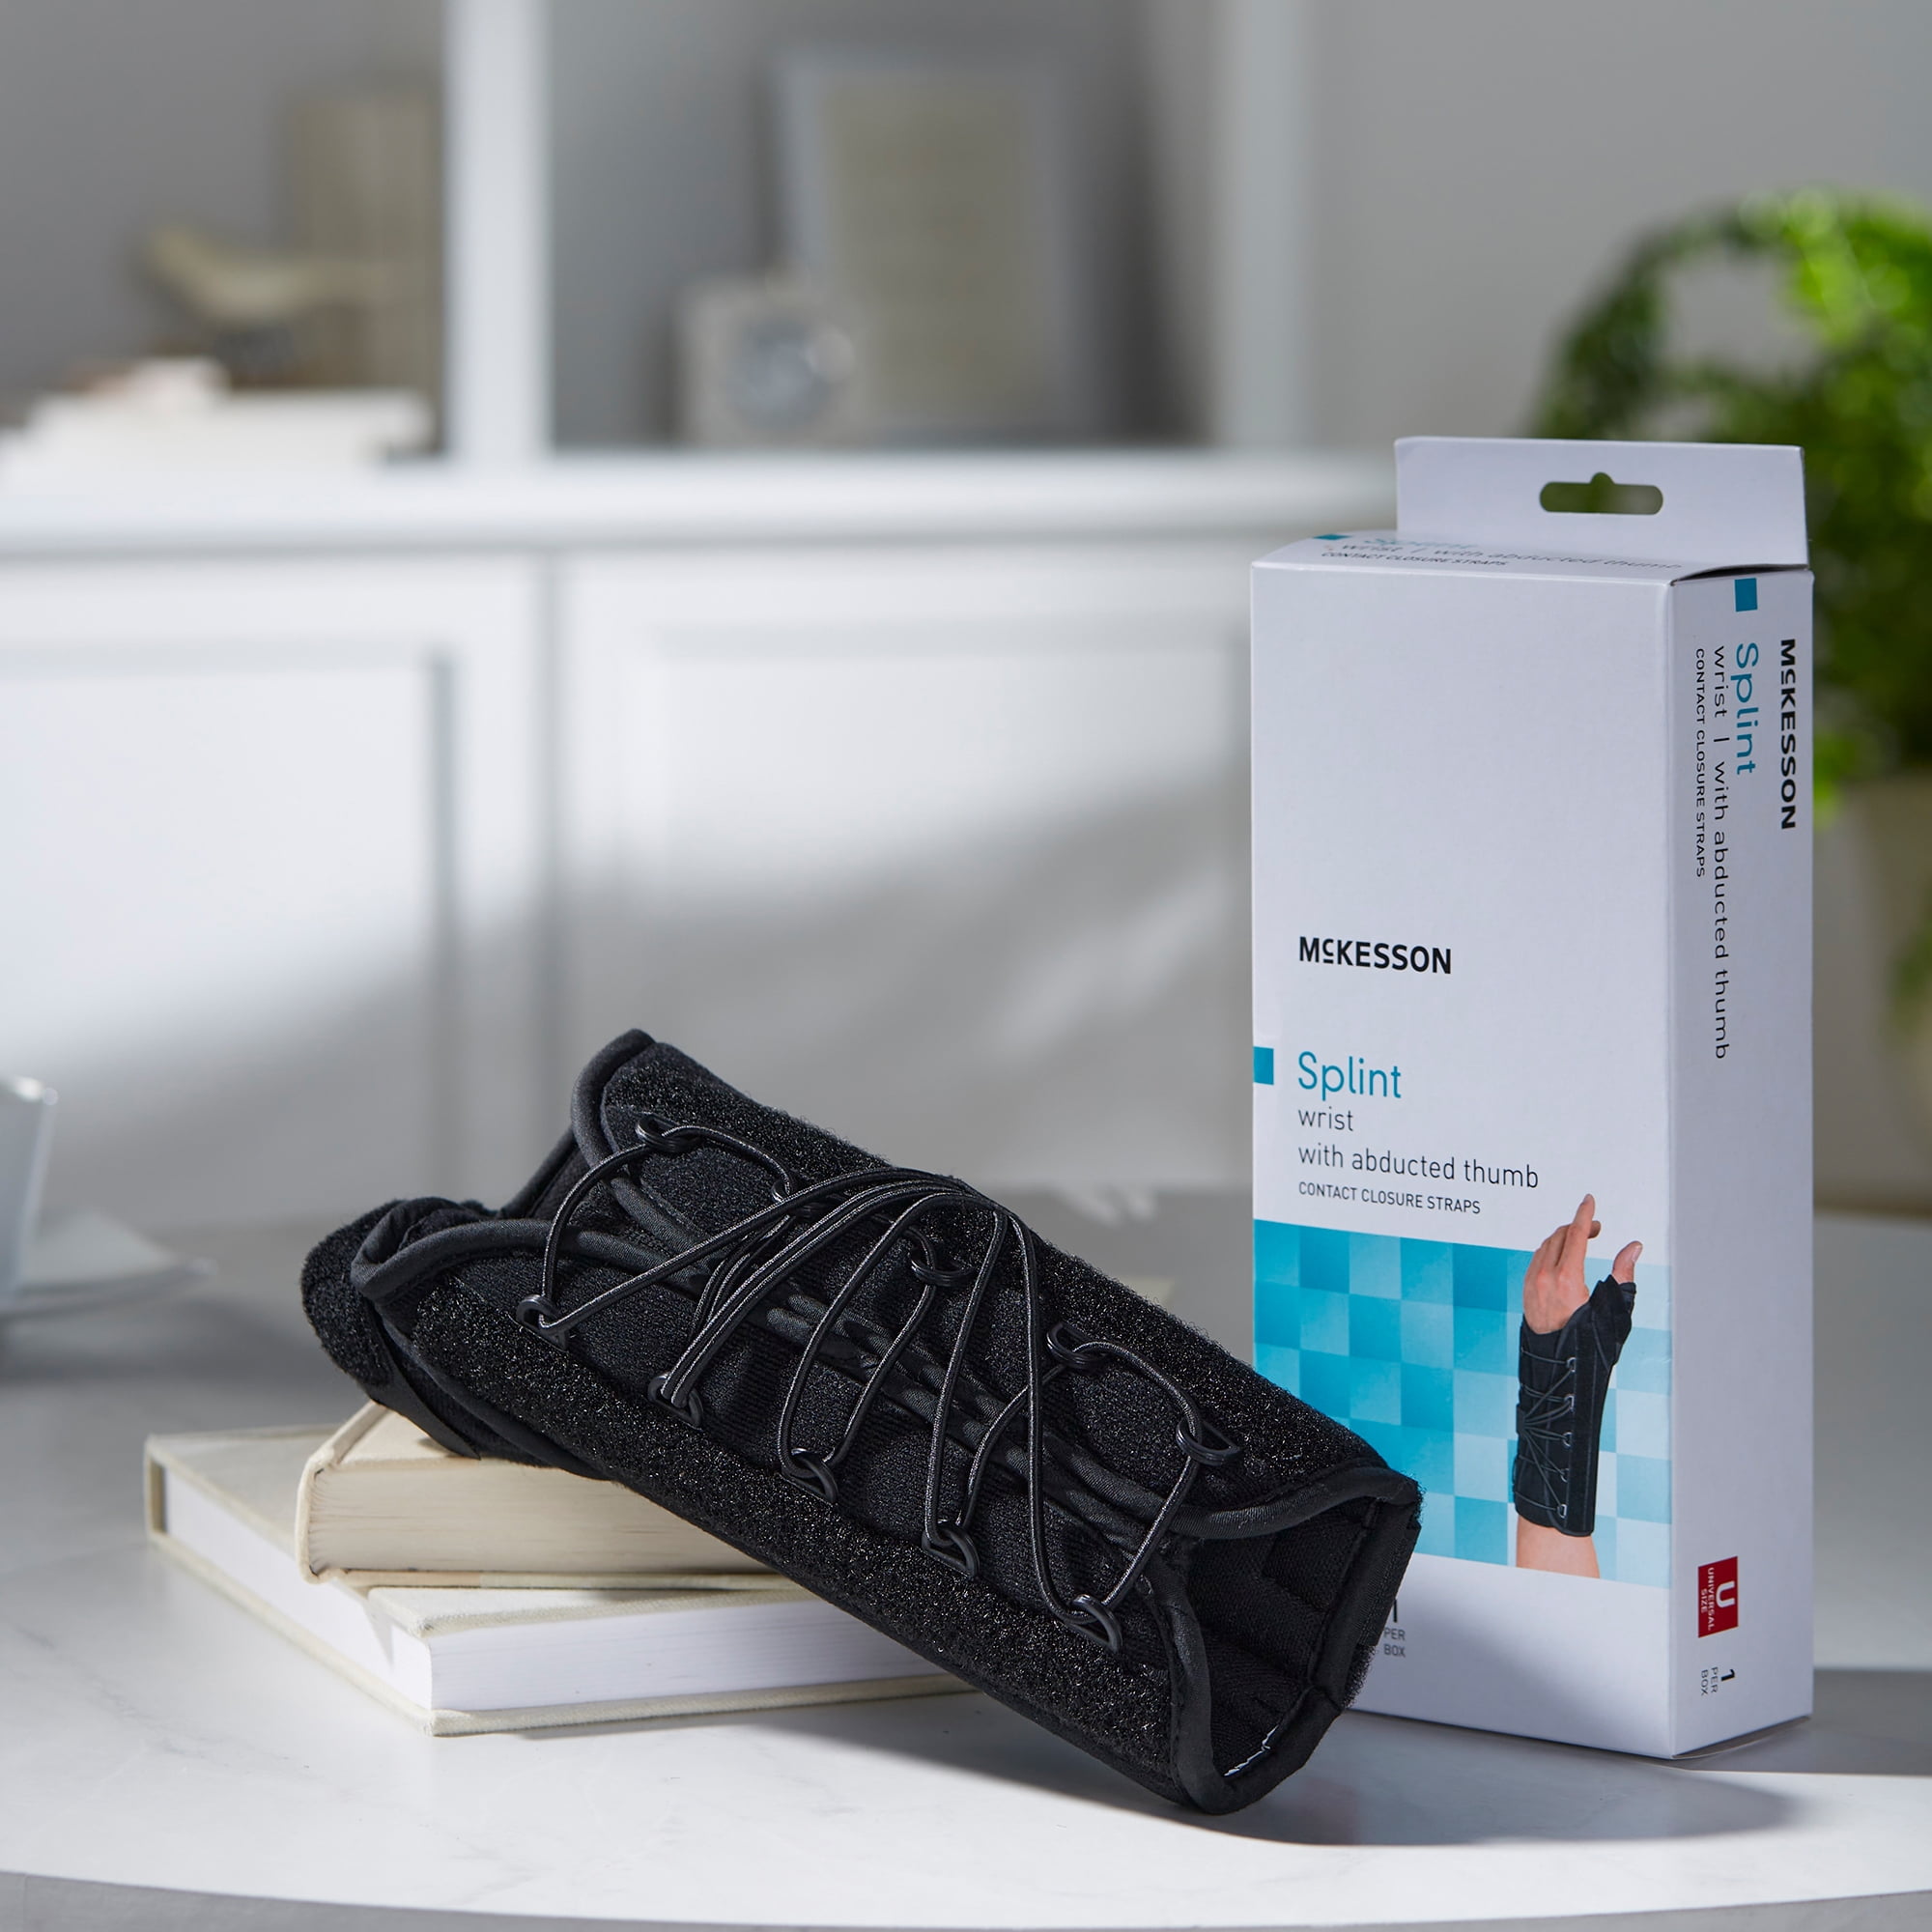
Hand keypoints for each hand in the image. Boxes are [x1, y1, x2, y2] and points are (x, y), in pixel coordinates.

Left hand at [1522, 1194, 1640, 1334]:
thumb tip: (1633, 1248)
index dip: (1584, 1214)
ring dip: (1563, 1238)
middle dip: (1578, 1226)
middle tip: (1595, 1228)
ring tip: (1580, 1240)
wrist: (1559, 1369)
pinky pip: (1536, 1260)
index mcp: (1566, 1278)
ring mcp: (1532, 1284)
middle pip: (1559, 1236)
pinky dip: (1550, 1251)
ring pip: (1545, 1247)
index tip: (1588, 1200)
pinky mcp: (1526, 1292)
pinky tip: (1561, 1256)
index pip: (1575, 1234)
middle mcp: (1544, 1278)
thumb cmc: (1589, 1344)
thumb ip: (1624, 1273)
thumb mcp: (1614, 1310)